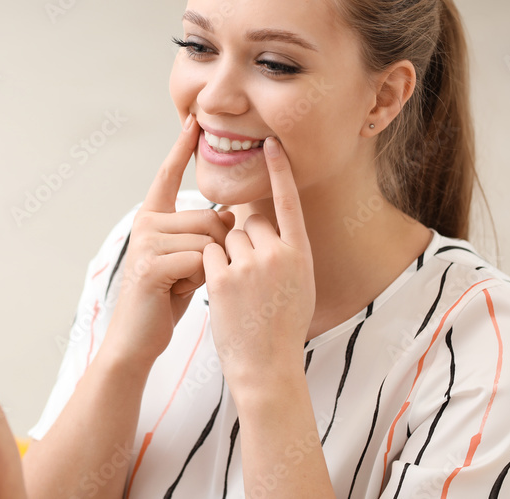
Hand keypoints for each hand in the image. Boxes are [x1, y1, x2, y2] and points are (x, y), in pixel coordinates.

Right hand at [100, 114, 234, 369]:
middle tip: (191, 274)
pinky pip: (201, 259)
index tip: (193, 121)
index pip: (168, 175)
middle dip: (216, 248)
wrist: (137, 339)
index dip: (181, 148)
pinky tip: (179, 292)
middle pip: (210, 215)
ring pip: (210, 238)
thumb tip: (229, 213)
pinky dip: (202, 279)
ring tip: (184, 284)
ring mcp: (146, 242)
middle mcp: (146, 223)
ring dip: (209, 267)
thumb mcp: (189, 260)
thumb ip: (204, 234)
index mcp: (152, 218)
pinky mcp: (152, 265)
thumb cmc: (165, 298)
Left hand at [202, 137, 315, 394]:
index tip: (271, 143)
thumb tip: (264, 226)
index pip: (288, 203)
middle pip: (248, 222)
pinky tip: (222, 293)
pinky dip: (209, 268)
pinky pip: (208, 254)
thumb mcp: (298, 284)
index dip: (280, 171)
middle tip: (250, 278)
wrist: (267, 366)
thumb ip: (285, 251)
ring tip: (239, 291)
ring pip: (226, 237)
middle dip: (242, 241)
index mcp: (301, 254)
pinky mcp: (222, 278)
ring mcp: (250, 266)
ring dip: (225, 256)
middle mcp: (278, 254)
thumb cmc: (282, 327)